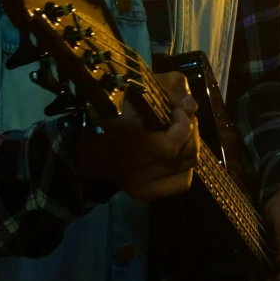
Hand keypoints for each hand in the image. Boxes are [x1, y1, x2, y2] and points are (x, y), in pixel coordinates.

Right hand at [73, 71, 198, 200]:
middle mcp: (134, 168)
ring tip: (179, 134)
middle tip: (181, 119)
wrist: (87, 146)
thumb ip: (170, 87)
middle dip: (191, 131)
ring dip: (189, 146)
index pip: (171, 146)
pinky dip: (185, 168)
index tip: (178, 109)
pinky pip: (182, 183)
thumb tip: (191, 105)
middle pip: (187, 153)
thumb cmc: (112, 113)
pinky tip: (176, 156)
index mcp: (126, 141)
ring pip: (188, 165)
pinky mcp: (145, 193)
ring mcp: (141, 184)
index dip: (184, 124)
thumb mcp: (137, 91)